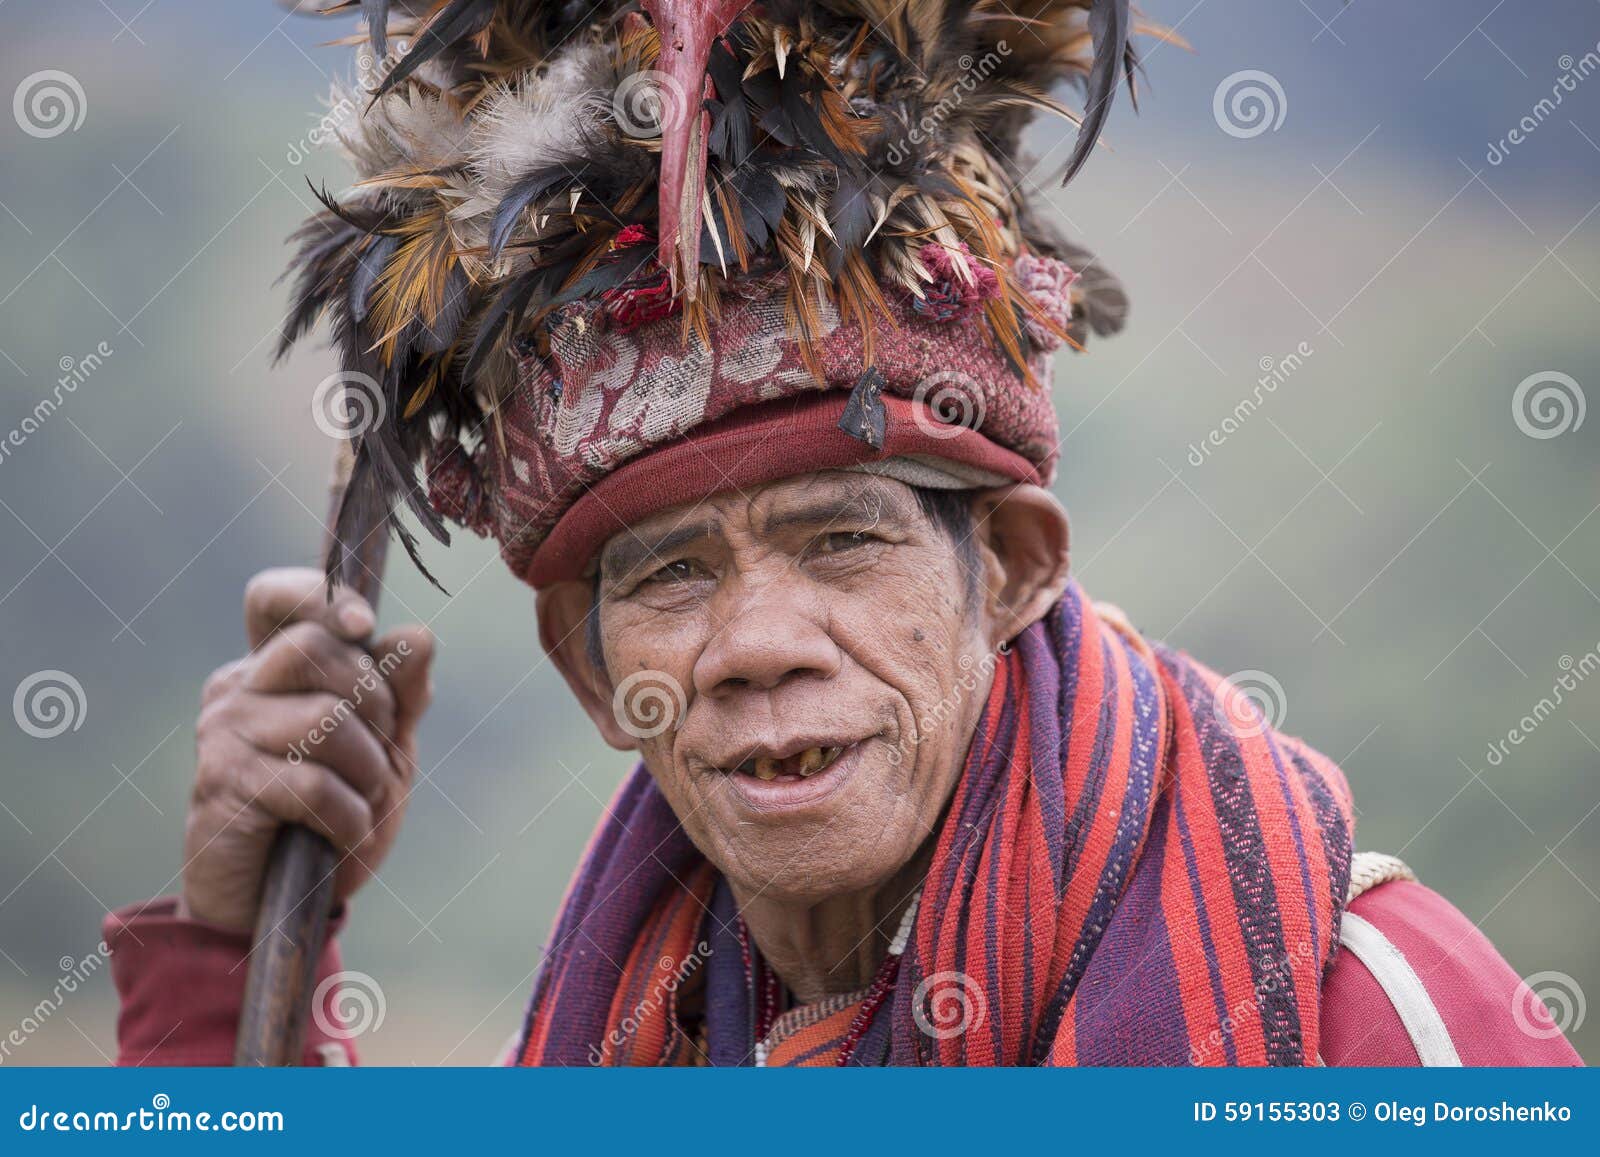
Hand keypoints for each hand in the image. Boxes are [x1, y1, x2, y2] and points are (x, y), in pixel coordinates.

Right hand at [180, 567, 432, 930]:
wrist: (281, 907)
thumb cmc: (333, 819)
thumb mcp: (384, 752)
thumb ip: (402, 695)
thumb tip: (419, 635)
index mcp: (274, 669)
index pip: (273, 597)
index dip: (319, 597)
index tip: (364, 625)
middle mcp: (238, 689)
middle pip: (316, 648)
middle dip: (373, 702)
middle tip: (378, 755)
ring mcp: (222, 733)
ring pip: (324, 718)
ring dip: (368, 771)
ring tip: (359, 804)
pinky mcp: (222, 784)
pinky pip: (314, 783)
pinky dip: (349, 816)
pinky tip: (340, 836)